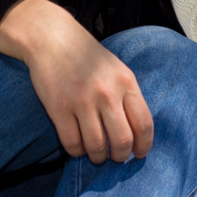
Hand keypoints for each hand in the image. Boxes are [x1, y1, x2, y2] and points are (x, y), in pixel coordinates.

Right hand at [0, 0, 152, 164]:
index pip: (144, 124)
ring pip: (97, 147)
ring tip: (97, 154)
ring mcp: (82, 101)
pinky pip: (72, 144)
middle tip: (115, 157)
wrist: (52, 39)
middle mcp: (107, 93)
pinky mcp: (58, 109)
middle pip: (122, 141)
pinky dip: (77, 151)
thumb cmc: (88, 56)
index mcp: (126, 82)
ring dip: (98, 157)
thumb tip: (138, 134)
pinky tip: (78, 145)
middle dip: (120, 156)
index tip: (138, 154)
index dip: (143, 146)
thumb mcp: (117, 69)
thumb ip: (128, 96)